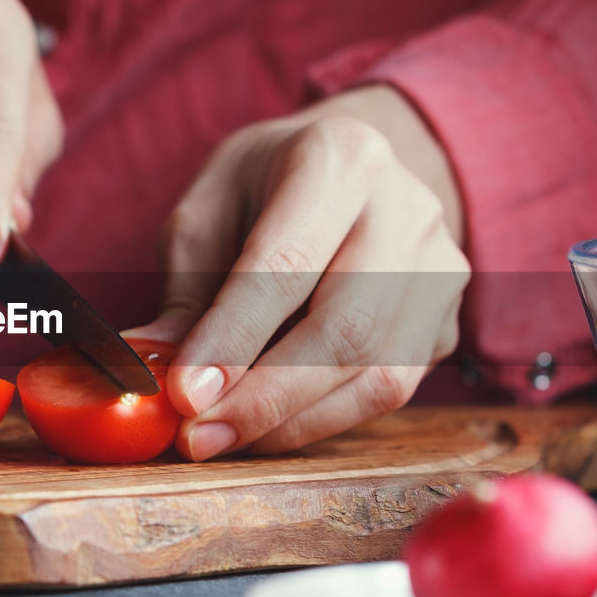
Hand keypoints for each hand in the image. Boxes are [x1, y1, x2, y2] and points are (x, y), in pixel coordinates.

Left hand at [128, 85, 470, 459]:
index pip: (287, 263)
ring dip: (292, 422)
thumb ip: (185, 290)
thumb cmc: (264, 191)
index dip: (234, 337)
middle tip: (197, 436)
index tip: (184, 394)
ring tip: (224, 438)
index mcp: (340, 158)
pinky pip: (390, 392)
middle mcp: (408, 211)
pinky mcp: (447, 323)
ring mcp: (442, 269)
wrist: (348, 174)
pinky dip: (322, 421)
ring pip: (379, 375)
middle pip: (345, 329)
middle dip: (264, 398)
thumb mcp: (207, 213)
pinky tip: (270, 426)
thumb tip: (149, 366)